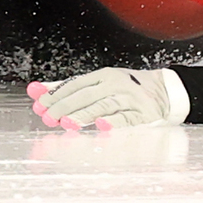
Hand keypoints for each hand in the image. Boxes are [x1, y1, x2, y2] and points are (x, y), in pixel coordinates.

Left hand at [28, 66, 189, 129]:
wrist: (165, 91)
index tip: (38, 105)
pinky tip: (101, 126)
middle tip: (48, 118)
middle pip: (86, 95)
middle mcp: (115, 84)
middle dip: (65, 106)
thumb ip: (70, 88)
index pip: (75, 84)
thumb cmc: (125, 89)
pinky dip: (114, 122)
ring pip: (104, 105)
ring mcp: (130, 98)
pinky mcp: (143, 113)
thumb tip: (37, 91)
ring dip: (84, 115)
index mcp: (103, 76)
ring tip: (67, 123)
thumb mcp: (99, 84)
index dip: (56, 94)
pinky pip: (127, 118)